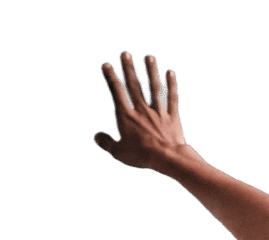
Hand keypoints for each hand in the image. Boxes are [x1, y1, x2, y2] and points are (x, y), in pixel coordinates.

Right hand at [95, 52, 193, 171]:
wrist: (167, 158)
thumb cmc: (141, 156)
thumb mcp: (118, 152)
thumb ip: (106, 142)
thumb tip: (96, 136)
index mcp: (127, 117)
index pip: (117, 93)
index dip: (111, 78)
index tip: (107, 65)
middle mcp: (142, 110)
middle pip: (134, 86)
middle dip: (129, 68)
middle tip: (125, 53)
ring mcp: (158, 112)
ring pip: (154, 88)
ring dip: (151, 71)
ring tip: (149, 57)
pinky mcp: (172, 116)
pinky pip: (172, 98)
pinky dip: (172, 85)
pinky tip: (171, 72)